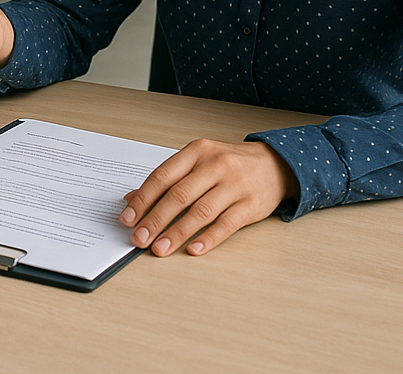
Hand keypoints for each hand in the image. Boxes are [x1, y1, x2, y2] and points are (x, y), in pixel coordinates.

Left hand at [118, 139, 297, 256]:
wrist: (274, 164)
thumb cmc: (229, 164)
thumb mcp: (198, 162)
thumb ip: (168, 178)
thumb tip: (132, 199)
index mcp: (196, 152)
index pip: (162, 176)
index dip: (143, 199)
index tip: (127, 218)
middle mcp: (214, 165)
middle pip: (179, 195)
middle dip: (155, 219)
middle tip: (139, 238)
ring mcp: (234, 185)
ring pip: (200, 211)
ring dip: (176, 233)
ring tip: (159, 248)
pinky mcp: (251, 205)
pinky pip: (226, 225)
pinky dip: (208, 238)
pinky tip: (192, 249)